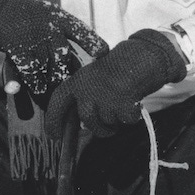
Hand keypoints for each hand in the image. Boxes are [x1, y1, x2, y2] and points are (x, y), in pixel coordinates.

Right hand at [0, 0, 106, 95]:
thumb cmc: (29, 16)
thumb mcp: (49, 16)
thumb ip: (65, 35)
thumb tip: (90, 55)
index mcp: (60, 19)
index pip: (81, 31)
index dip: (93, 43)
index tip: (103, 54)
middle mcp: (49, 28)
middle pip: (65, 58)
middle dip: (69, 76)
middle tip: (74, 91)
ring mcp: (33, 39)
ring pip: (49, 69)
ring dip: (53, 85)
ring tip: (57, 97)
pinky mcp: (18, 49)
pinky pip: (30, 73)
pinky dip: (34, 85)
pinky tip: (39, 91)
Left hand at [45, 30, 186, 138]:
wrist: (141, 58)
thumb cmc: (117, 71)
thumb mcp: (92, 79)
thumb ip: (83, 99)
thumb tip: (80, 127)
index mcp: (77, 80)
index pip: (57, 102)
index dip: (53, 121)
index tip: (54, 136)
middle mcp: (87, 89)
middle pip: (87, 119)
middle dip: (97, 128)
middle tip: (108, 128)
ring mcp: (105, 96)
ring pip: (107, 123)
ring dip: (116, 121)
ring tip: (123, 105)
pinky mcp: (122, 103)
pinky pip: (125, 121)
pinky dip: (132, 117)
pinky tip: (134, 103)